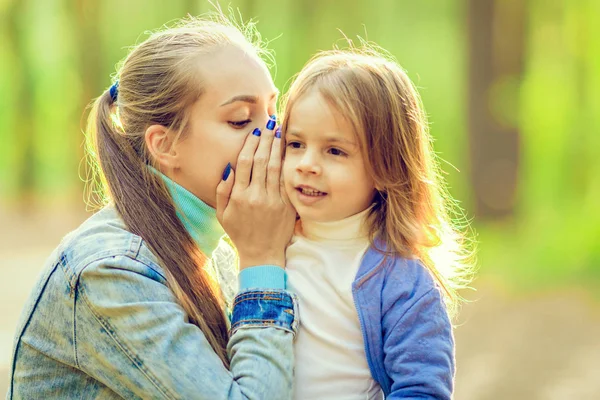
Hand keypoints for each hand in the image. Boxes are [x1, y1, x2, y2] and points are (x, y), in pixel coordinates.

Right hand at [216, 119, 294, 269]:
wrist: (263, 254)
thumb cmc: (240, 233)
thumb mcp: (223, 215)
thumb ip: (223, 191)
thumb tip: (228, 168)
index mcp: (239, 196)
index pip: (245, 162)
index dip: (250, 144)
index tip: (255, 132)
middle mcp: (256, 196)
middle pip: (262, 160)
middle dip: (266, 139)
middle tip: (270, 123)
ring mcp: (273, 201)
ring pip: (275, 167)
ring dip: (277, 146)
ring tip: (279, 131)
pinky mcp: (287, 205)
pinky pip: (286, 180)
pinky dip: (287, 163)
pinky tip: (288, 151)